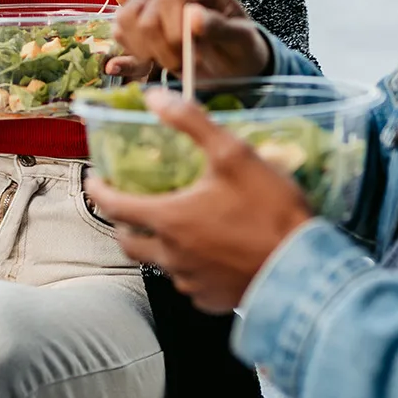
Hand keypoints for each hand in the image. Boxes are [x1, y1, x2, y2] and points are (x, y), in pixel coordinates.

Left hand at [85, 89, 313, 311]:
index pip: (113, 206)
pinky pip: (187, 282)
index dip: (98, 190)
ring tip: (170, 226)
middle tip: (127, 205)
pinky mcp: (210, 300)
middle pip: (128, 242)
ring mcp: (190, 282)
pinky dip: (186, 267)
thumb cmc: (270, 210)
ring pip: (158, 263)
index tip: (93, 180)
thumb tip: (155, 98)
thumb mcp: (233, 154)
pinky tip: (203, 254)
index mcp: (169, 220)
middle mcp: (171, 256)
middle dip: (121, 222)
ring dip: (155, 245)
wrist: (304, 268)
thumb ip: (191, 122)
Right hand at [107, 0, 270, 81]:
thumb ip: (221, 27)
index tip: (189, 54)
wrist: (231, 62)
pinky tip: (136, 65)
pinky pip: (119, 31)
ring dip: (143, 50)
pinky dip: (127, 53)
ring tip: (169, 62)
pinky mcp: (139, 19)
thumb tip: (194, 16)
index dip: (174, 31)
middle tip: (183, 63)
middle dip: (161, 48)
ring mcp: (152, 0)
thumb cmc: (240, 48)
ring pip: (125, 20)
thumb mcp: (241, 40)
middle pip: (144, 13)